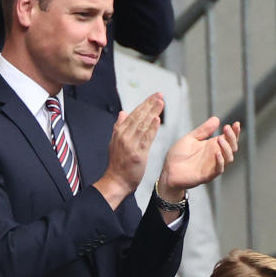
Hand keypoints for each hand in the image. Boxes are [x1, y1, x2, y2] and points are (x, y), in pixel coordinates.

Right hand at [93, 93, 164, 208]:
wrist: (116, 181)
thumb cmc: (118, 164)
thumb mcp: (115, 142)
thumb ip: (119, 127)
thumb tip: (123, 113)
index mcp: (120, 132)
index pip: (134, 114)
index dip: (144, 104)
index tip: (153, 96)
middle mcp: (124, 136)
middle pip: (138, 116)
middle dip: (150, 104)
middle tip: (159, 95)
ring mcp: (130, 144)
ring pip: (142, 125)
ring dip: (152, 112)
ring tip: (160, 103)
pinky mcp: (137, 154)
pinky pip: (145, 139)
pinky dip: (151, 129)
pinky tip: (157, 120)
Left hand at [157, 118, 239, 196]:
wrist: (168, 170)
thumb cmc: (178, 155)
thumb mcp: (191, 138)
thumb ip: (203, 130)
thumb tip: (216, 119)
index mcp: (212, 146)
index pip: (229, 139)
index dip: (235, 132)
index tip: (236, 123)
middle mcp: (215, 156)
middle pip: (232, 147)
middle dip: (232, 137)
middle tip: (227, 128)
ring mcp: (212, 166)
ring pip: (229, 158)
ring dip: (227, 148)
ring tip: (220, 138)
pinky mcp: (207, 175)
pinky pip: (219, 169)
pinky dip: (220, 162)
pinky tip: (217, 153)